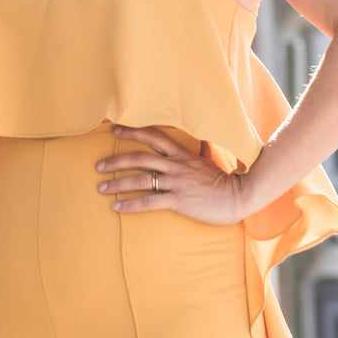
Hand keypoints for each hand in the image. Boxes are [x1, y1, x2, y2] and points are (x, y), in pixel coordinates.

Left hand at [96, 125, 245, 224]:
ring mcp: (176, 183)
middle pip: (140, 158)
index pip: (154, 137)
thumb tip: (200, 140)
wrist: (239, 196)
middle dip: (116, 160)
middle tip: (98, 165)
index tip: (115, 130)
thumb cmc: (224, 181)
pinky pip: (149, 202)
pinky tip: (116, 207)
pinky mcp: (178, 201)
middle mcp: (176, 166)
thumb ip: (199, 151)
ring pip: (140, 179)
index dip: (133, 131)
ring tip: (101, 187)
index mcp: (182, 155)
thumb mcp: (210, 160)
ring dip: (117, 182)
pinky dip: (130, 204)